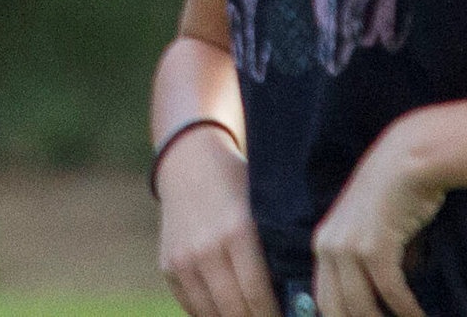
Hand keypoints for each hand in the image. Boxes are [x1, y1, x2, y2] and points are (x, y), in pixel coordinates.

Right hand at [154, 125, 273, 316]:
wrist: (189, 164)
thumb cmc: (237, 188)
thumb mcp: (260, 211)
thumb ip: (275, 251)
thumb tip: (299, 300)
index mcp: (237, 232)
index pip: (257, 295)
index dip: (273, 316)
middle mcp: (206, 248)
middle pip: (234, 310)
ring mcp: (183, 258)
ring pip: (210, 313)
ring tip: (249, 314)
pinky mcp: (167, 265)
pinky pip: (191, 305)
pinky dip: (209, 312)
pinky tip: (227, 308)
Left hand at [311, 114, 443, 316]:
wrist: (408, 159)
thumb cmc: (396, 196)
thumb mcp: (370, 232)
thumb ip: (366, 266)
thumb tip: (383, 304)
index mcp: (323, 244)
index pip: (324, 301)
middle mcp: (328, 247)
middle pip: (337, 311)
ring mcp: (347, 247)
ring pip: (362, 308)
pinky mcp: (373, 247)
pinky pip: (391, 293)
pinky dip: (408, 311)